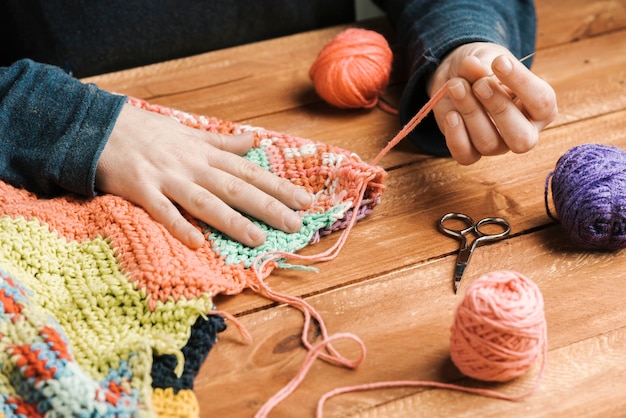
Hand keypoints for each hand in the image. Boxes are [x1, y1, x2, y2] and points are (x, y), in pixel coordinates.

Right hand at [96, 104, 312, 248]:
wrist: (101, 126)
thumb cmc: (148, 131)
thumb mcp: (189, 133)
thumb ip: (222, 142)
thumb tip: (251, 141)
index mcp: (206, 154)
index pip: (250, 172)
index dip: (278, 187)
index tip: (304, 201)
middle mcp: (193, 166)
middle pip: (236, 188)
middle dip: (267, 207)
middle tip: (294, 225)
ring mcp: (167, 178)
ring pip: (206, 201)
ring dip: (233, 220)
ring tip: (258, 239)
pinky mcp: (141, 190)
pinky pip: (162, 211)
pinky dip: (179, 226)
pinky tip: (197, 243)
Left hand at [428, 42, 557, 164]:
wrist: (457, 77)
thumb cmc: (482, 68)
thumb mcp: (484, 58)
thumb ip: (482, 64)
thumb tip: (472, 67)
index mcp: (540, 107)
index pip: (542, 102)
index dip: (521, 82)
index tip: (499, 62)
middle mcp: (524, 131)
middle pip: (521, 137)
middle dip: (498, 108)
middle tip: (479, 84)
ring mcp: (498, 145)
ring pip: (489, 143)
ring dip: (470, 113)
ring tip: (456, 86)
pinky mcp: (472, 152)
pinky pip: (466, 156)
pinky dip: (456, 136)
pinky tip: (451, 114)